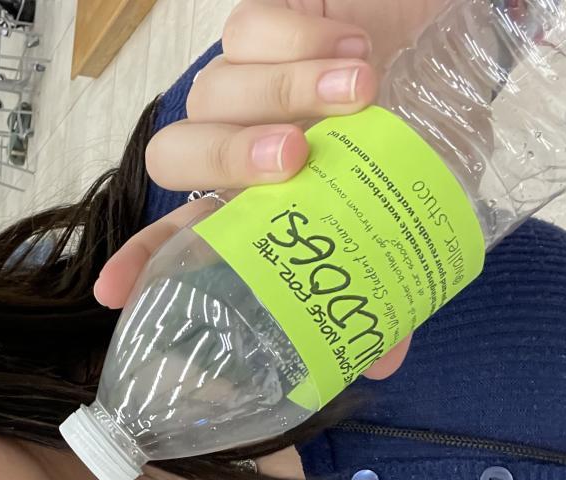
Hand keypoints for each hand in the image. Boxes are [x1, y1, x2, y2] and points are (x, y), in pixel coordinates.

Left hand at [98, 0, 447, 379]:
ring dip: (285, 90)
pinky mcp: (265, 21)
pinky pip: (251, 26)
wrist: (452, 47)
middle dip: (230, 156)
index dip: (142, 261)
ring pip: (215, 87)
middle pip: (177, 154)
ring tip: (361, 92)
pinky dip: (300, 39)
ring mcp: (242, 80)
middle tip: (296, 157)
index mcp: (250, 200)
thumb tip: (384, 360)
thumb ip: (386, 276)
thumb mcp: (408, 208)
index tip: (113, 293)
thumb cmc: (416, 136)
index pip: (177, 235)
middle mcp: (231, 142)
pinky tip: (354, 50)